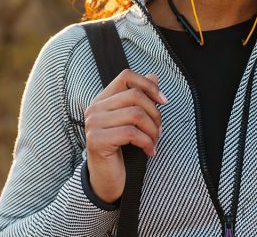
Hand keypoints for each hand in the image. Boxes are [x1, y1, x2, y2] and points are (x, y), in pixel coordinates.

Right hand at [84, 69, 166, 202]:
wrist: (107, 181)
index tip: (163, 101)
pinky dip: (147, 143)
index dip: (148, 85)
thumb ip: (141, 98)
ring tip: (155, 142)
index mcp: (103, 99)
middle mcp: (95, 108)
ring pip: (135, 114)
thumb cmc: (122, 150)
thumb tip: (154, 76)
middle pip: (134, 95)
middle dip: (155, 113)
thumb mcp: (133, 121)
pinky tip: (150, 152)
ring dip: (152, 130)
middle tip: (159, 131)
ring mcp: (93, 123)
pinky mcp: (96, 140)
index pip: (126, 76)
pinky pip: (131, 133)